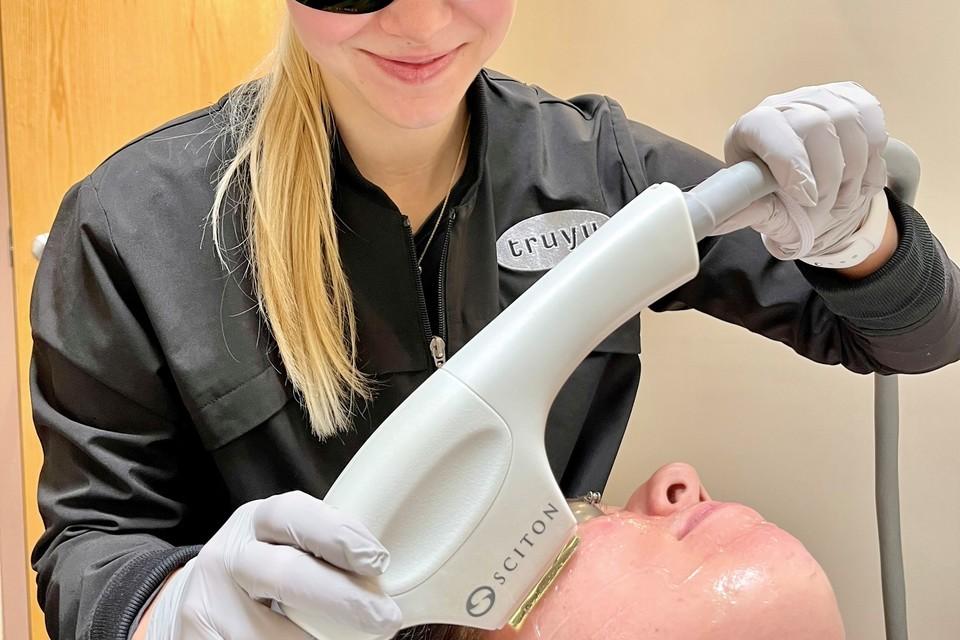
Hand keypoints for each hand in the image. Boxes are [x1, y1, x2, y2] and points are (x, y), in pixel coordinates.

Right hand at [142, 491, 401, 639]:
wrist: (199, 602)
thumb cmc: (264, 569)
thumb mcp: (283, 543)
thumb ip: (320, 546)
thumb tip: (380, 572)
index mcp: (256, 522)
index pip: (293, 514)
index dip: (337, 534)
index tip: (376, 561)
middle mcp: (229, 558)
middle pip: (286, 573)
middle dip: (342, 598)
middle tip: (386, 619)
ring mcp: (208, 604)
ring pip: (272, 631)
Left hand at [713, 81, 888, 266]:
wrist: (814, 188)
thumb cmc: (779, 199)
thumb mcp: (761, 209)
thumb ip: (745, 211)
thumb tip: (714, 220)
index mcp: (751, 127)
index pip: (769, 128)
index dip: (792, 163)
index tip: (806, 198)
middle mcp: (783, 103)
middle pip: (815, 125)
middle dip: (827, 177)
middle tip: (824, 208)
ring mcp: (820, 96)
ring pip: (850, 124)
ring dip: (853, 174)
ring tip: (841, 201)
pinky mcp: (853, 99)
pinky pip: (873, 125)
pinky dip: (873, 161)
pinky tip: (859, 182)